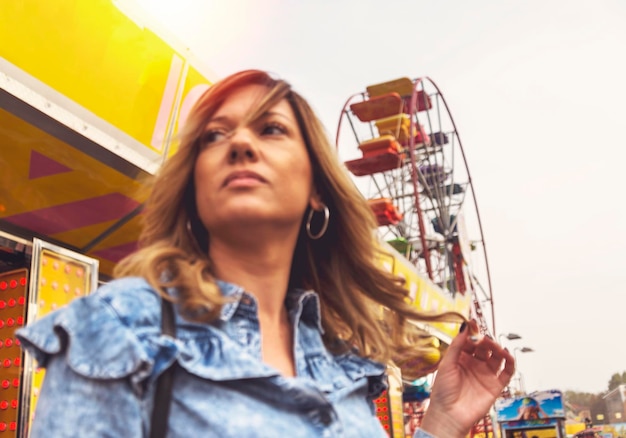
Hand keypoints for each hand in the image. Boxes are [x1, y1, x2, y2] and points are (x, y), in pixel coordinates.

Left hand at [420, 320, 514, 437]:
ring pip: (497, 356)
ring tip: (493, 345)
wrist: (449, 414)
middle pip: (485, 347)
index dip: (472, 333)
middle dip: (485, 340)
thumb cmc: (443, 391)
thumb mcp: (447, 364)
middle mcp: (474, 364)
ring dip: (497, 348)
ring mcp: (485, 374)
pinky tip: (506, 354)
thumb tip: (465, 326)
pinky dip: (510, 362)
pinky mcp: (495, 385)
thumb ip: (457, 345)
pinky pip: (507, 372)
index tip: (474, 324)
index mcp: (461, 358)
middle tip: (482, 337)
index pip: (470, 341)